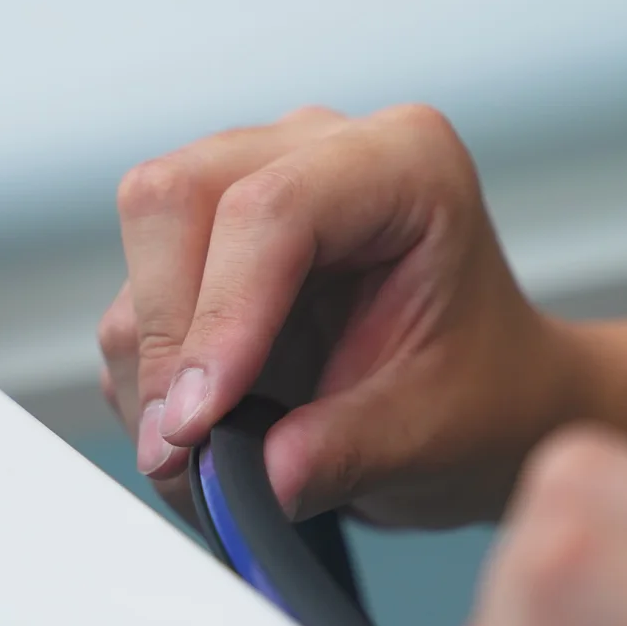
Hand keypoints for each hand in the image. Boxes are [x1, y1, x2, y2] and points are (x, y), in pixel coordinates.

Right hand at [98, 105, 585, 526]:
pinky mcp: (210, 234)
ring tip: (202, 454)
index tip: (198, 420)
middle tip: (181, 445)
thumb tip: (256, 477)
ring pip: (143, 242)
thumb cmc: (482, 392)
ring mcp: (256, 179)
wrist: (487, 399)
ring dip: (152, 359)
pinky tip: (204, 423)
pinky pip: (139, 292)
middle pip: (176, 198)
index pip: (273, 209)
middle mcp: (320, 149)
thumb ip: (343, 452)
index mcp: (405, 163)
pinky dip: (150, 369)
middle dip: (169, 331)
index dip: (222, 314)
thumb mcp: (429, 435)